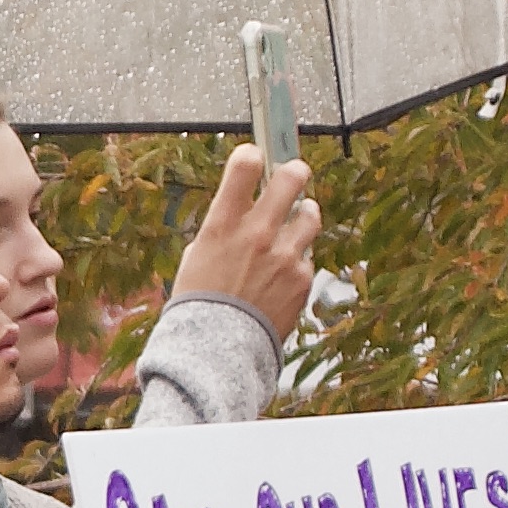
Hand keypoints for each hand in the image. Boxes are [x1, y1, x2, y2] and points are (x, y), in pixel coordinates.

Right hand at [170, 143, 321, 341]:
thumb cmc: (198, 306)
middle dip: (294, 172)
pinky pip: (306, 258)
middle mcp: (257, 234)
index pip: (245, 166)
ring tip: (297, 222)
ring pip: (310, 215)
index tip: (254, 159)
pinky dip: (296, 262)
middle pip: (292, 177)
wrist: (217, 351)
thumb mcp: (197, 259)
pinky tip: (281, 276)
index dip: (251, 157)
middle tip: (292, 176)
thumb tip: (241, 216)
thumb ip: (222, 232)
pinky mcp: (302, 279)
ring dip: (303, 215)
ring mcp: (284, 256)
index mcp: (222, 226)